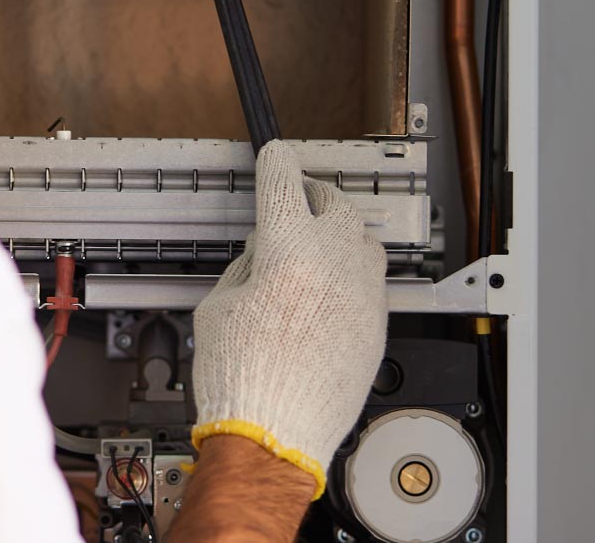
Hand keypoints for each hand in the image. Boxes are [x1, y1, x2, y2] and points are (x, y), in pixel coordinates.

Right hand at [190, 140, 387, 497]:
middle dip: (315, 194)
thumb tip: (263, 247)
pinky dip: (354, 271)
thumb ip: (247, 266)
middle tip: (300, 196)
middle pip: (335, 205)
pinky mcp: (375, 328)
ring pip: (364, 240)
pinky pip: (372, 281)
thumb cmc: (241, 380)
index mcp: (287, 255)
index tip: (277, 155)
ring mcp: (361, 298)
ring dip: (343, 230)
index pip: (285, 186)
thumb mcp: (219, 307)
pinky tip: (335, 282)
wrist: (275, 439)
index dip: (277, 163)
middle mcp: (333, 268)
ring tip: (322, 237)